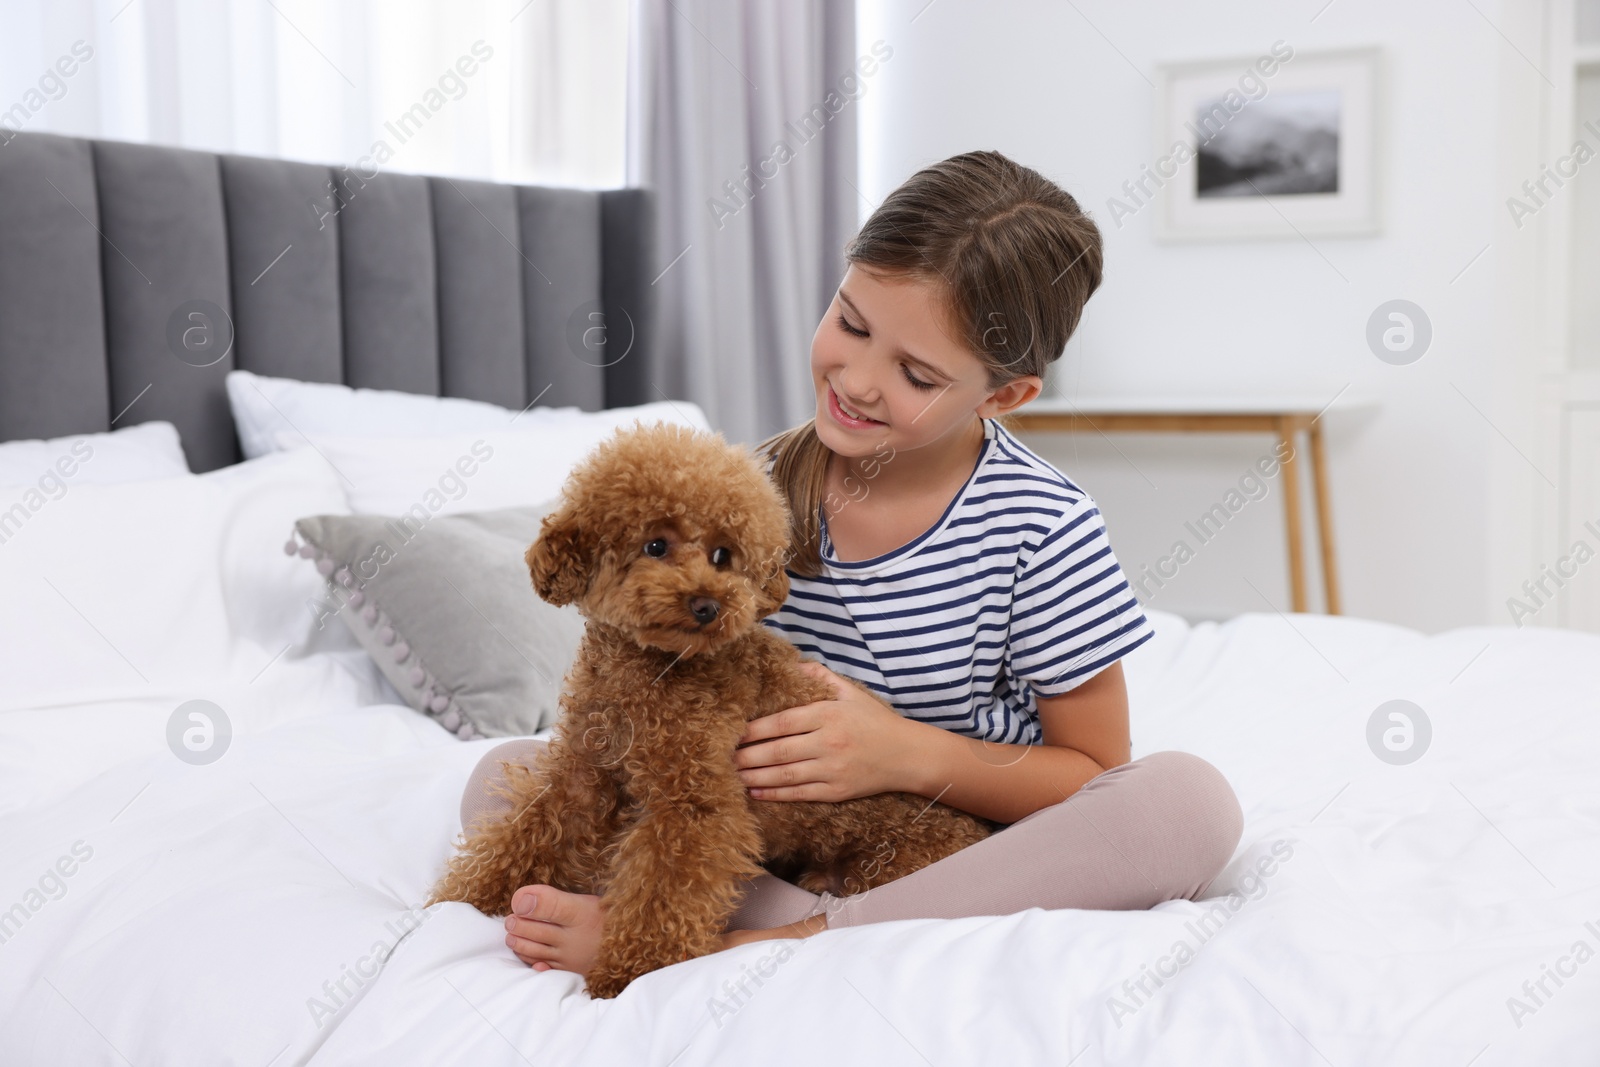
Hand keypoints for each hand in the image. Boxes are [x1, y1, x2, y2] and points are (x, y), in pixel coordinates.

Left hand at [733, 661, 915, 801]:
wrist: (906, 755)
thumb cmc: (875, 721)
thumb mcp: (850, 692)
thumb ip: (820, 677)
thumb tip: (792, 665)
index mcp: (829, 714)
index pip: (782, 722)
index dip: (754, 729)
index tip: (732, 732)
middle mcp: (829, 742)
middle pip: (778, 750)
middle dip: (747, 756)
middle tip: (722, 758)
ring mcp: (832, 769)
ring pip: (785, 775)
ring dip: (754, 777)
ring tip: (732, 776)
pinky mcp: (837, 792)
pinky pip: (800, 793)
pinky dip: (775, 794)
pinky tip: (755, 791)